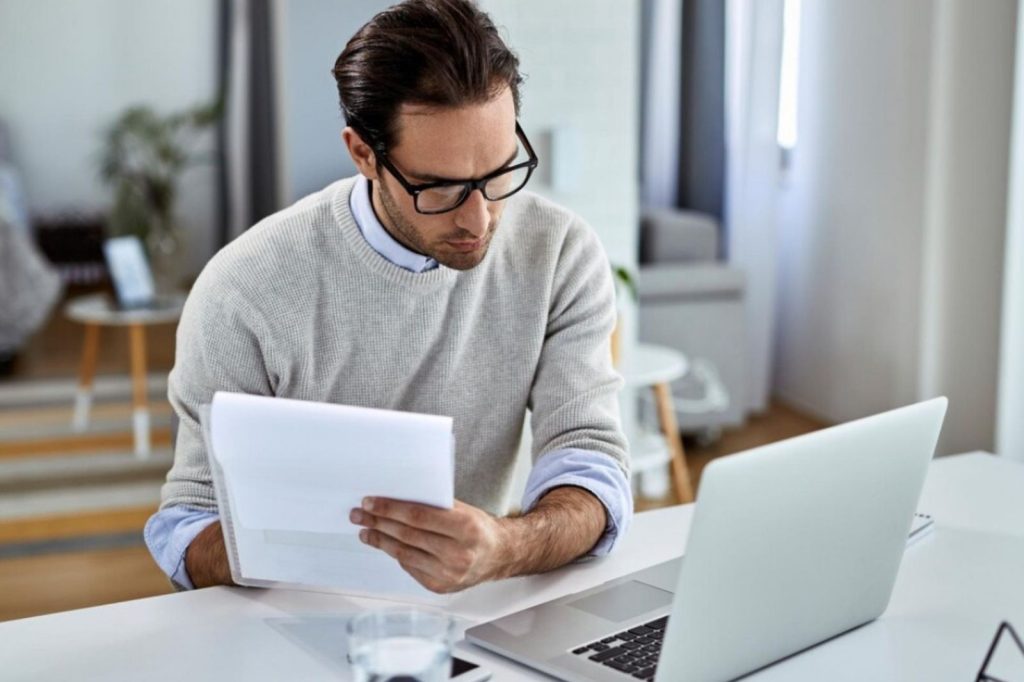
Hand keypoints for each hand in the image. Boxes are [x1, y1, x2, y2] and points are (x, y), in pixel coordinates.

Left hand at [350, 497, 512, 593]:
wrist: (498, 555)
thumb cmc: (478, 528)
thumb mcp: (463, 509)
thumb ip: (434, 506)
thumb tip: (395, 499)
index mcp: (466, 527)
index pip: (418, 516)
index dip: (391, 508)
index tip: (371, 502)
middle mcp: (458, 553)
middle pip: (407, 535)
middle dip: (379, 522)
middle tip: (360, 514)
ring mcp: (448, 574)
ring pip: (403, 553)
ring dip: (379, 540)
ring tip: (365, 529)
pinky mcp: (439, 587)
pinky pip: (409, 567)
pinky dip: (395, 554)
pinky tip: (384, 543)